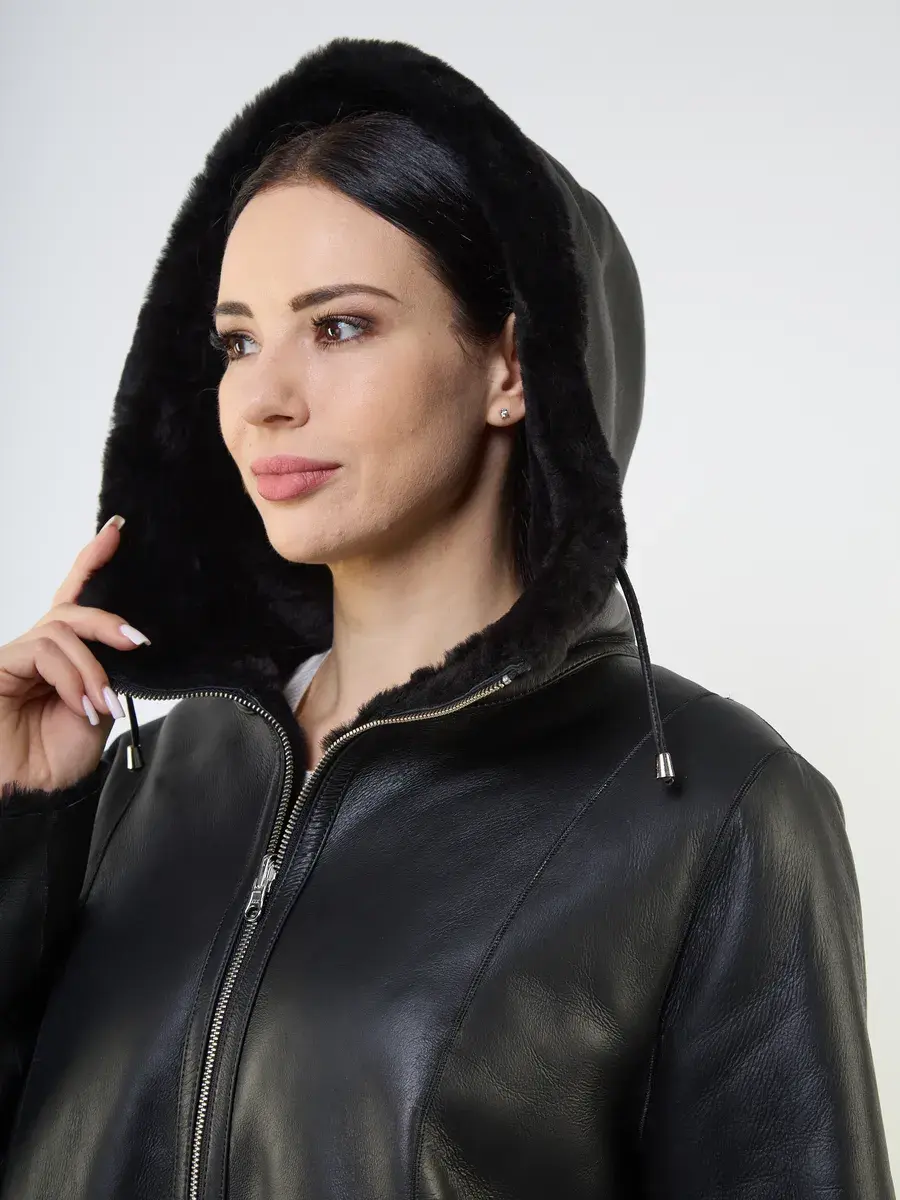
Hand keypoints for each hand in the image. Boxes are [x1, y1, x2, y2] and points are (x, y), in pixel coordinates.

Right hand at [0, 517, 150, 795]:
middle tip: (138, 642)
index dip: (90, 562)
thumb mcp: (96, 708)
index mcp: (61, 658)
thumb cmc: (58, 760)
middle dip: (108, 620)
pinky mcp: (0, 665)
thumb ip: (106, 671)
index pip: (74, 600)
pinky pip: (45, 650)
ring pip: (62, 631)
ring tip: (100, 703)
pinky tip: (80, 703)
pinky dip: (72, 675)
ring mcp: (15, 658)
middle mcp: (35, 652)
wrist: (33, 795)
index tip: (115, 532)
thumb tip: (125, 646)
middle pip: (70, 610)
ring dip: (91, 666)